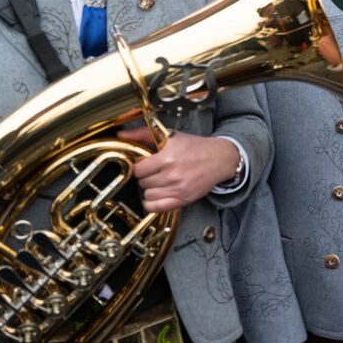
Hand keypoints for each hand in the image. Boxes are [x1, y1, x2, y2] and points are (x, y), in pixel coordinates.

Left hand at [117, 128, 240, 212]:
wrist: (220, 159)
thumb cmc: (196, 147)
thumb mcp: (170, 136)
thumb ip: (143, 135)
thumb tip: (122, 134)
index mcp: (167, 157)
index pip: (138, 169)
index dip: (139, 167)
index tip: (145, 165)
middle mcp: (172, 174)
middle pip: (142, 183)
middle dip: (146, 177)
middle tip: (154, 172)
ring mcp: (178, 189)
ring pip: (147, 195)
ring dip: (150, 189)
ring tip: (159, 182)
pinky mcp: (183, 200)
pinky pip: (157, 208)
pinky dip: (152, 204)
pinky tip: (156, 195)